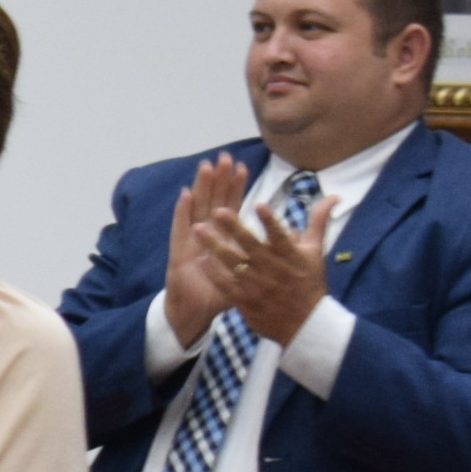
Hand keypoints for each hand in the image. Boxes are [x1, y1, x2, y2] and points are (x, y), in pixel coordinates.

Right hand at [159, 152, 251, 345]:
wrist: (193, 314)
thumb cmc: (218, 296)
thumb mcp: (246, 275)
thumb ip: (267, 258)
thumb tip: (292, 241)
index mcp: (221, 239)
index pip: (229, 207)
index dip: (235, 188)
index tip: (242, 167)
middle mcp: (204, 235)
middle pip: (212, 201)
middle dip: (219, 179)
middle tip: (225, 156)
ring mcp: (189, 242)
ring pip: (196, 209)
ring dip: (200, 188)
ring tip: (207, 167)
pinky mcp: (178, 253)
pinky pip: (179, 229)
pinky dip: (181, 212)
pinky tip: (185, 194)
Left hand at [194, 190, 331, 349]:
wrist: (305, 325)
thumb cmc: (309, 283)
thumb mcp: (316, 252)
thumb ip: (318, 222)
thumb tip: (333, 196)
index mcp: (291, 256)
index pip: (281, 236)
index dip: (270, 221)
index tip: (259, 204)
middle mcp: (274, 270)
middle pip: (251, 246)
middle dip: (234, 228)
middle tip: (217, 211)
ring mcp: (258, 286)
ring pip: (234, 263)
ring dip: (215, 246)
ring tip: (198, 229)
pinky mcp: (246, 301)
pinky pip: (227, 286)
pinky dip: (215, 274)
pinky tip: (201, 260)